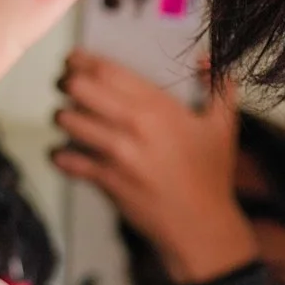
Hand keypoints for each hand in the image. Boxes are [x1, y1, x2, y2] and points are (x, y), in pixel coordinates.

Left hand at [53, 52, 255, 278]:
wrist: (200, 225)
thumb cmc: (211, 176)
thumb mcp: (224, 126)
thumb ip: (218, 87)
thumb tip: (205, 59)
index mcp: (159, 106)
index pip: (109, 71)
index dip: (84, 60)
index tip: (74, 59)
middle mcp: (134, 125)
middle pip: (80, 89)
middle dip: (67, 83)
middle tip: (66, 85)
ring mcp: (117, 153)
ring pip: (68, 121)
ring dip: (63, 117)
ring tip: (66, 118)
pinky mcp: (106, 179)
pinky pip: (69, 161)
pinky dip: (61, 156)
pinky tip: (63, 154)